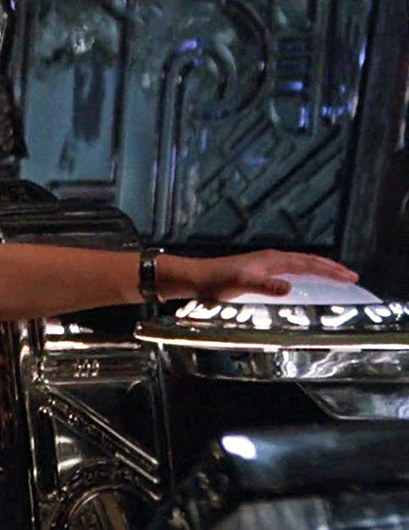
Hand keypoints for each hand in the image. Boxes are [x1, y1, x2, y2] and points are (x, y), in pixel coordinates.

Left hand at [171, 249, 359, 301]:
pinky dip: (304, 274)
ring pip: (300, 265)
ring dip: (320, 271)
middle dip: (331, 269)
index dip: (331, 271)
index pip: (309, 264)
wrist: (195, 278)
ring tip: (336, 277)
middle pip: (308, 262)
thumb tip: (290, 287)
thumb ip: (265, 286)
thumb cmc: (216, 282)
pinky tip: (304, 282)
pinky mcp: (257, 271)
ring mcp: (264, 264)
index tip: (350, 278)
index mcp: (272, 260)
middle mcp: (271, 259)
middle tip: (352, 277)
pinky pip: (289, 270)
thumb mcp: (241, 285)